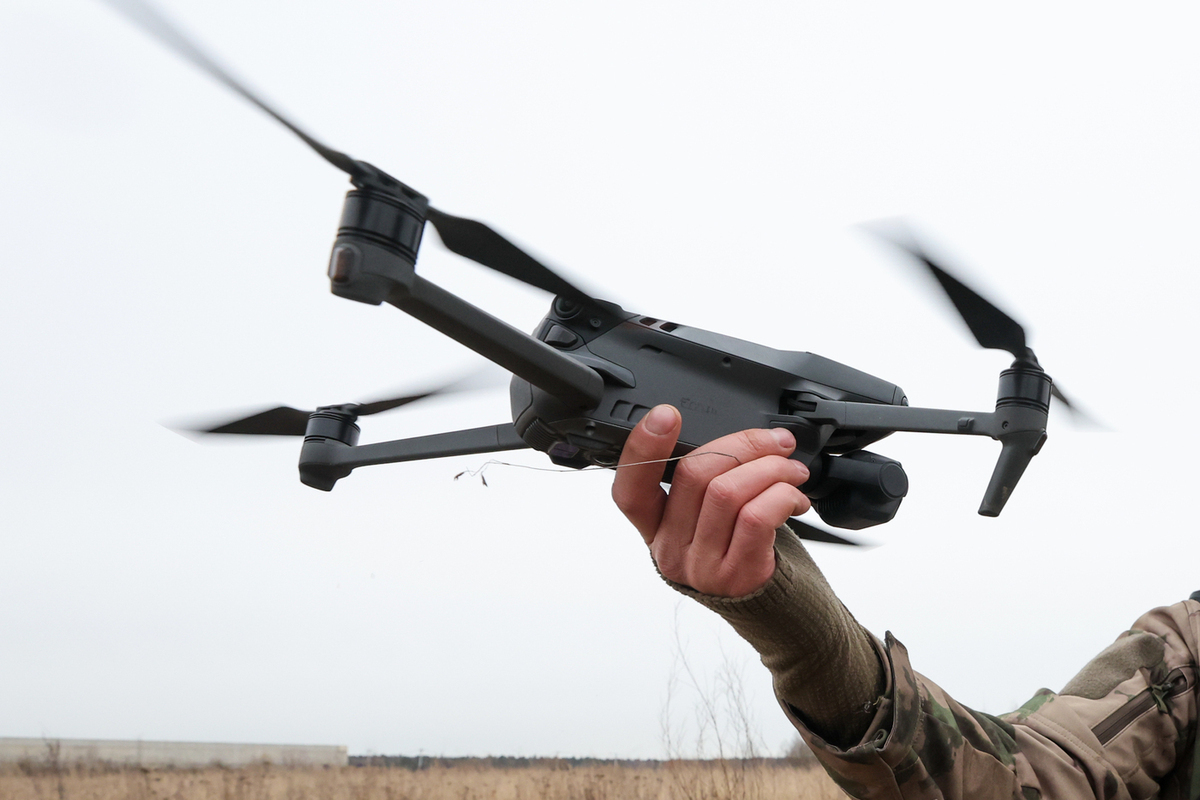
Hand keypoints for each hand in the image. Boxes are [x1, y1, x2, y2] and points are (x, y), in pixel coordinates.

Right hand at [611, 405, 811, 596]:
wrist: (767, 606)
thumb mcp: (705, 518)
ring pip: (728, 492)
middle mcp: (670, 548)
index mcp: (654, 526)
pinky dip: (782, 495)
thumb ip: (706, 481)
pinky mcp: (736, 574)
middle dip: (744, 445)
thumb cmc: (736, 549)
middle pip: (695, 475)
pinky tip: (794, 497)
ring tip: (792, 470)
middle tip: (776, 443)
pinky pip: (757, 516)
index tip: (666, 414)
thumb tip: (745, 438)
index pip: (631, 489)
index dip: (642, 448)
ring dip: (771, 469)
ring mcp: (701, 566)